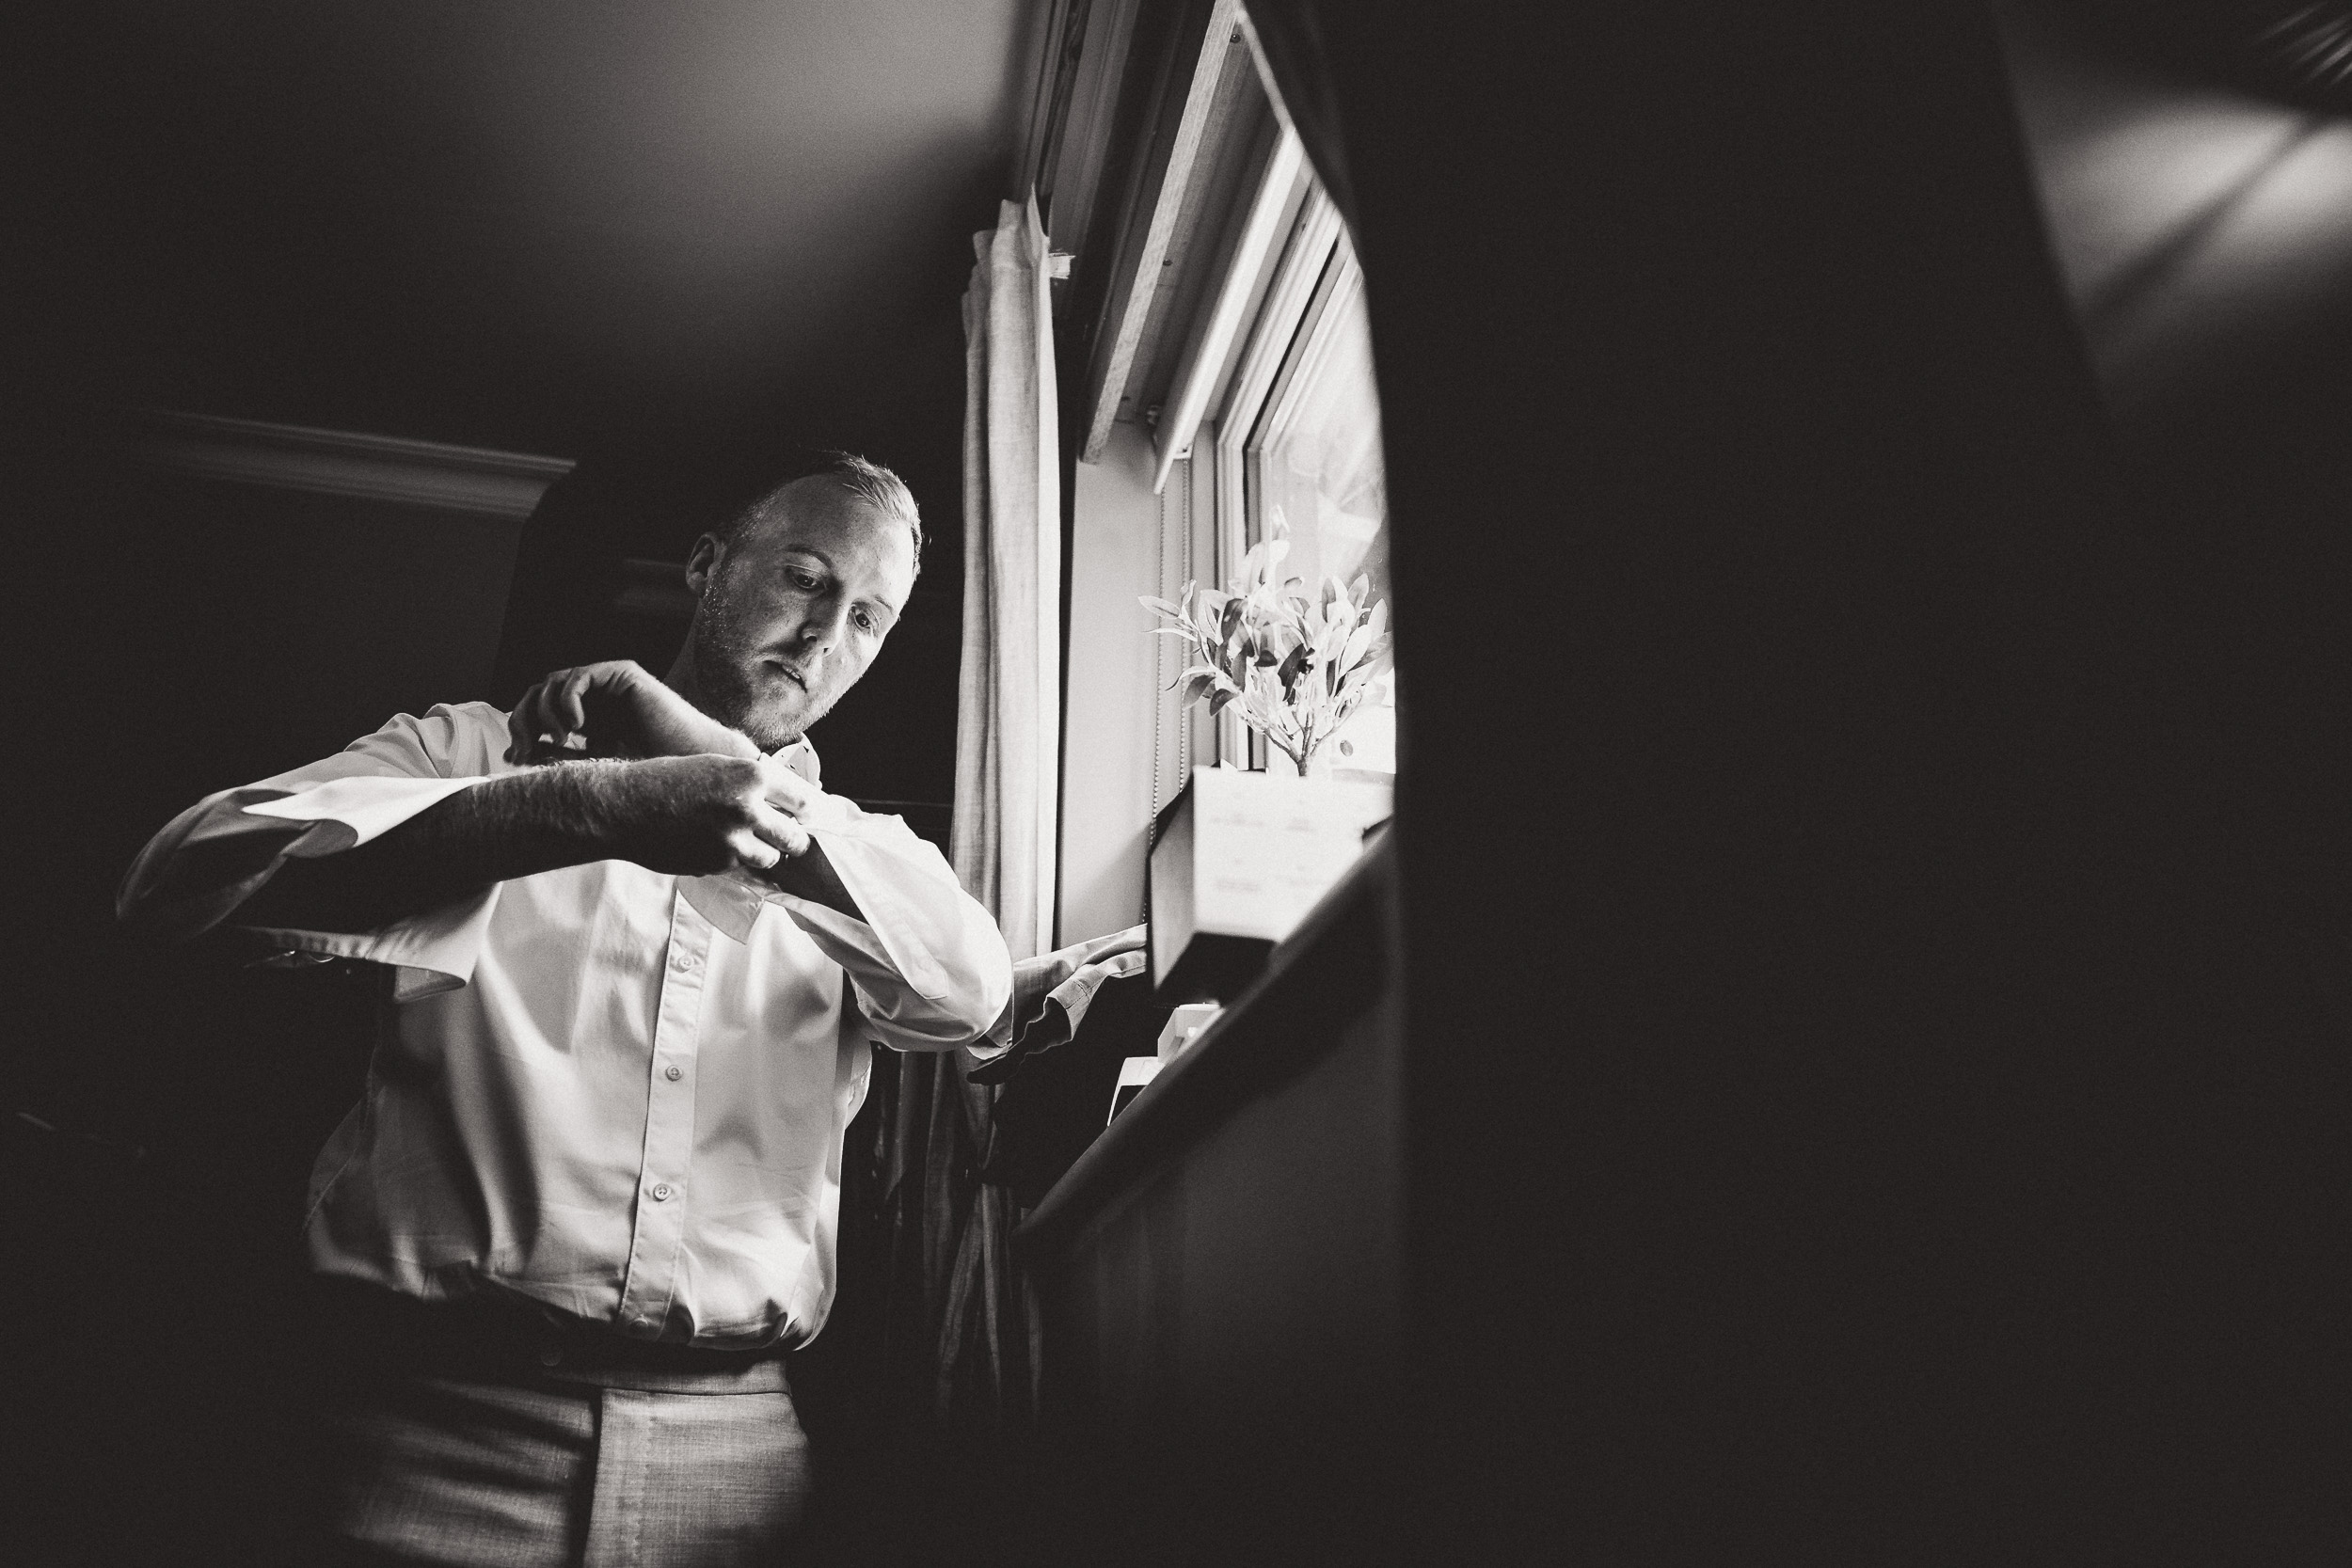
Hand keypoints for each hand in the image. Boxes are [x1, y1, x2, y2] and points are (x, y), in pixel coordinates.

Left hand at [507, 661, 755, 765]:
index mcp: (586, 715)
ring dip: (546, 711)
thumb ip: (556, 757)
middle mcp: (594, 696)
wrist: (692, 765)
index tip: (516, 757)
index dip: (520, 729)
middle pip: (539, 692)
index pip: (537, 709)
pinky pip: (580, 677)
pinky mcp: (623, 675)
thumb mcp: (591, 766)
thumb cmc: (651, 772)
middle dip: (525, 718)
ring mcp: (608, 683)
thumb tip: (513, 754)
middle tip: (526, 747)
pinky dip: (569, 700)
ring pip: (553, 681)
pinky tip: (577, 727)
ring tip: (560, 739)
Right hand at [609, 754, 814, 875]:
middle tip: (792, 839)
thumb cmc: (670, 778)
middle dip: (795, 840)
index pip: (804, 800)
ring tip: (748, 841)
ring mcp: (732, 841)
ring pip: (771, 858)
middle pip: (795, 837)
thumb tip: (789, 807)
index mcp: (752, 776)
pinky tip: (716, 847)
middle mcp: (747, 809)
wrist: (625, 805)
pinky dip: (736, 862)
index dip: (809, 811)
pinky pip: (741, 868)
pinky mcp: (716, 865)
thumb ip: (754, 784)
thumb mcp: (718, 766)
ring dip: (765, 853)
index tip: (811, 818)